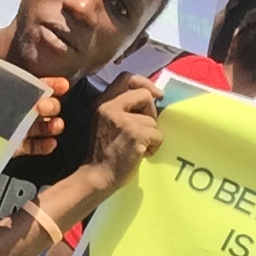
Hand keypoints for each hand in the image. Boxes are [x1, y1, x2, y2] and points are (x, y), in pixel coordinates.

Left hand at [15, 77, 68, 156]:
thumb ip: (9, 85)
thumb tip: (29, 81)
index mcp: (12, 90)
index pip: (37, 85)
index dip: (52, 85)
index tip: (64, 86)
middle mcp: (18, 109)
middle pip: (43, 107)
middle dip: (51, 106)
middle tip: (45, 107)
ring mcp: (17, 129)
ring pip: (41, 127)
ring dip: (53, 126)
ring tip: (57, 126)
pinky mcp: (14, 147)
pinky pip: (32, 147)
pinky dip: (43, 146)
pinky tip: (51, 144)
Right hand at [82, 73, 163, 193]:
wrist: (97, 177)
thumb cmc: (103, 154)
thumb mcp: (105, 123)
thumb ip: (121, 109)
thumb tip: (151, 97)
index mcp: (102, 103)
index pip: (126, 77)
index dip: (145, 83)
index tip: (156, 95)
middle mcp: (110, 107)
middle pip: (145, 95)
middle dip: (151, 112)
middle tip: (145, 129)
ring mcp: (123, 121)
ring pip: (153, 120)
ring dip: (151, 135)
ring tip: (138, 147)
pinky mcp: (135, 135)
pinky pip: (158, 134)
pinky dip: (155, 146)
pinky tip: (142, 154)